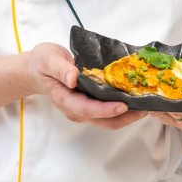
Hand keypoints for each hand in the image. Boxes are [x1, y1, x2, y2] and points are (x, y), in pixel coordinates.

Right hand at [23, 42, 143, 130]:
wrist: (36, 69)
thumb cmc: (42, 63)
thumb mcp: (48, 59)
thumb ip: (61, 69)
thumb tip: (74, 78)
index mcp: (65, 99)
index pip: (88, 110)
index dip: (106, 110)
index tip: (124, 105)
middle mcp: (75, 109)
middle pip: (103, 121)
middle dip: (125, 117)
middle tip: (145, 108)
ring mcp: (83, 109)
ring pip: (108, 120)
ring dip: (128, 116)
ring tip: (146, 106)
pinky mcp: (90, 105)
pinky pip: (108, 112)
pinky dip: (124, 110)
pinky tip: (135, 100)